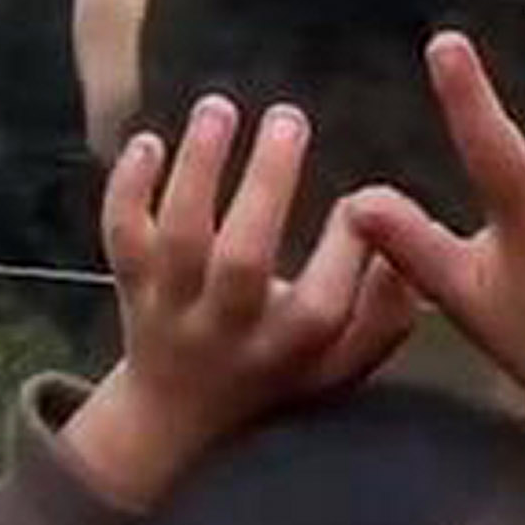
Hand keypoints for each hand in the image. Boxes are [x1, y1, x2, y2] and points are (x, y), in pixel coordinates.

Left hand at [62, 98, 418, 511]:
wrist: (174, 416)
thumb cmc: (275, 370)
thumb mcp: (341, 365)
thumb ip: (385, 314)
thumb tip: (402, 250)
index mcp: (289, 347)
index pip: (325, 301)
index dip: (350, 244)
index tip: (361, 196)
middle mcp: (229, 330)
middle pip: (242, 260)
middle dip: (266, 184)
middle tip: (289, 117)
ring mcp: (172, 307)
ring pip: (178, 239)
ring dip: (197, 169)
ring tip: (219, 107)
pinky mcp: (131, 285)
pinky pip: (122, 238)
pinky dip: (127, 189)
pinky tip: (148, 140)